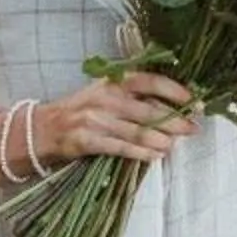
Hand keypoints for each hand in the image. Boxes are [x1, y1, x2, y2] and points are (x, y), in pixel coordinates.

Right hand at [36, 70, 197, 165]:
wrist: (42, 128)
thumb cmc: (81, 110)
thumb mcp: (104, 93)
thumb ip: (133, 96)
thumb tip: (170, 106)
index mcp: (113, 81)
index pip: (150, 80)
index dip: (174, 90)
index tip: (193, 100)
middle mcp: (106, 97)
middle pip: (149, 110)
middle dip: (175, 121)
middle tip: (192, 129)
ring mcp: (96, 119)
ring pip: (138, 132)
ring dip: (161, 141)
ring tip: (174, 146)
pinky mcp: (88, 140)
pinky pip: (122, 148)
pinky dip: (141, 154)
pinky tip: (155, 156)